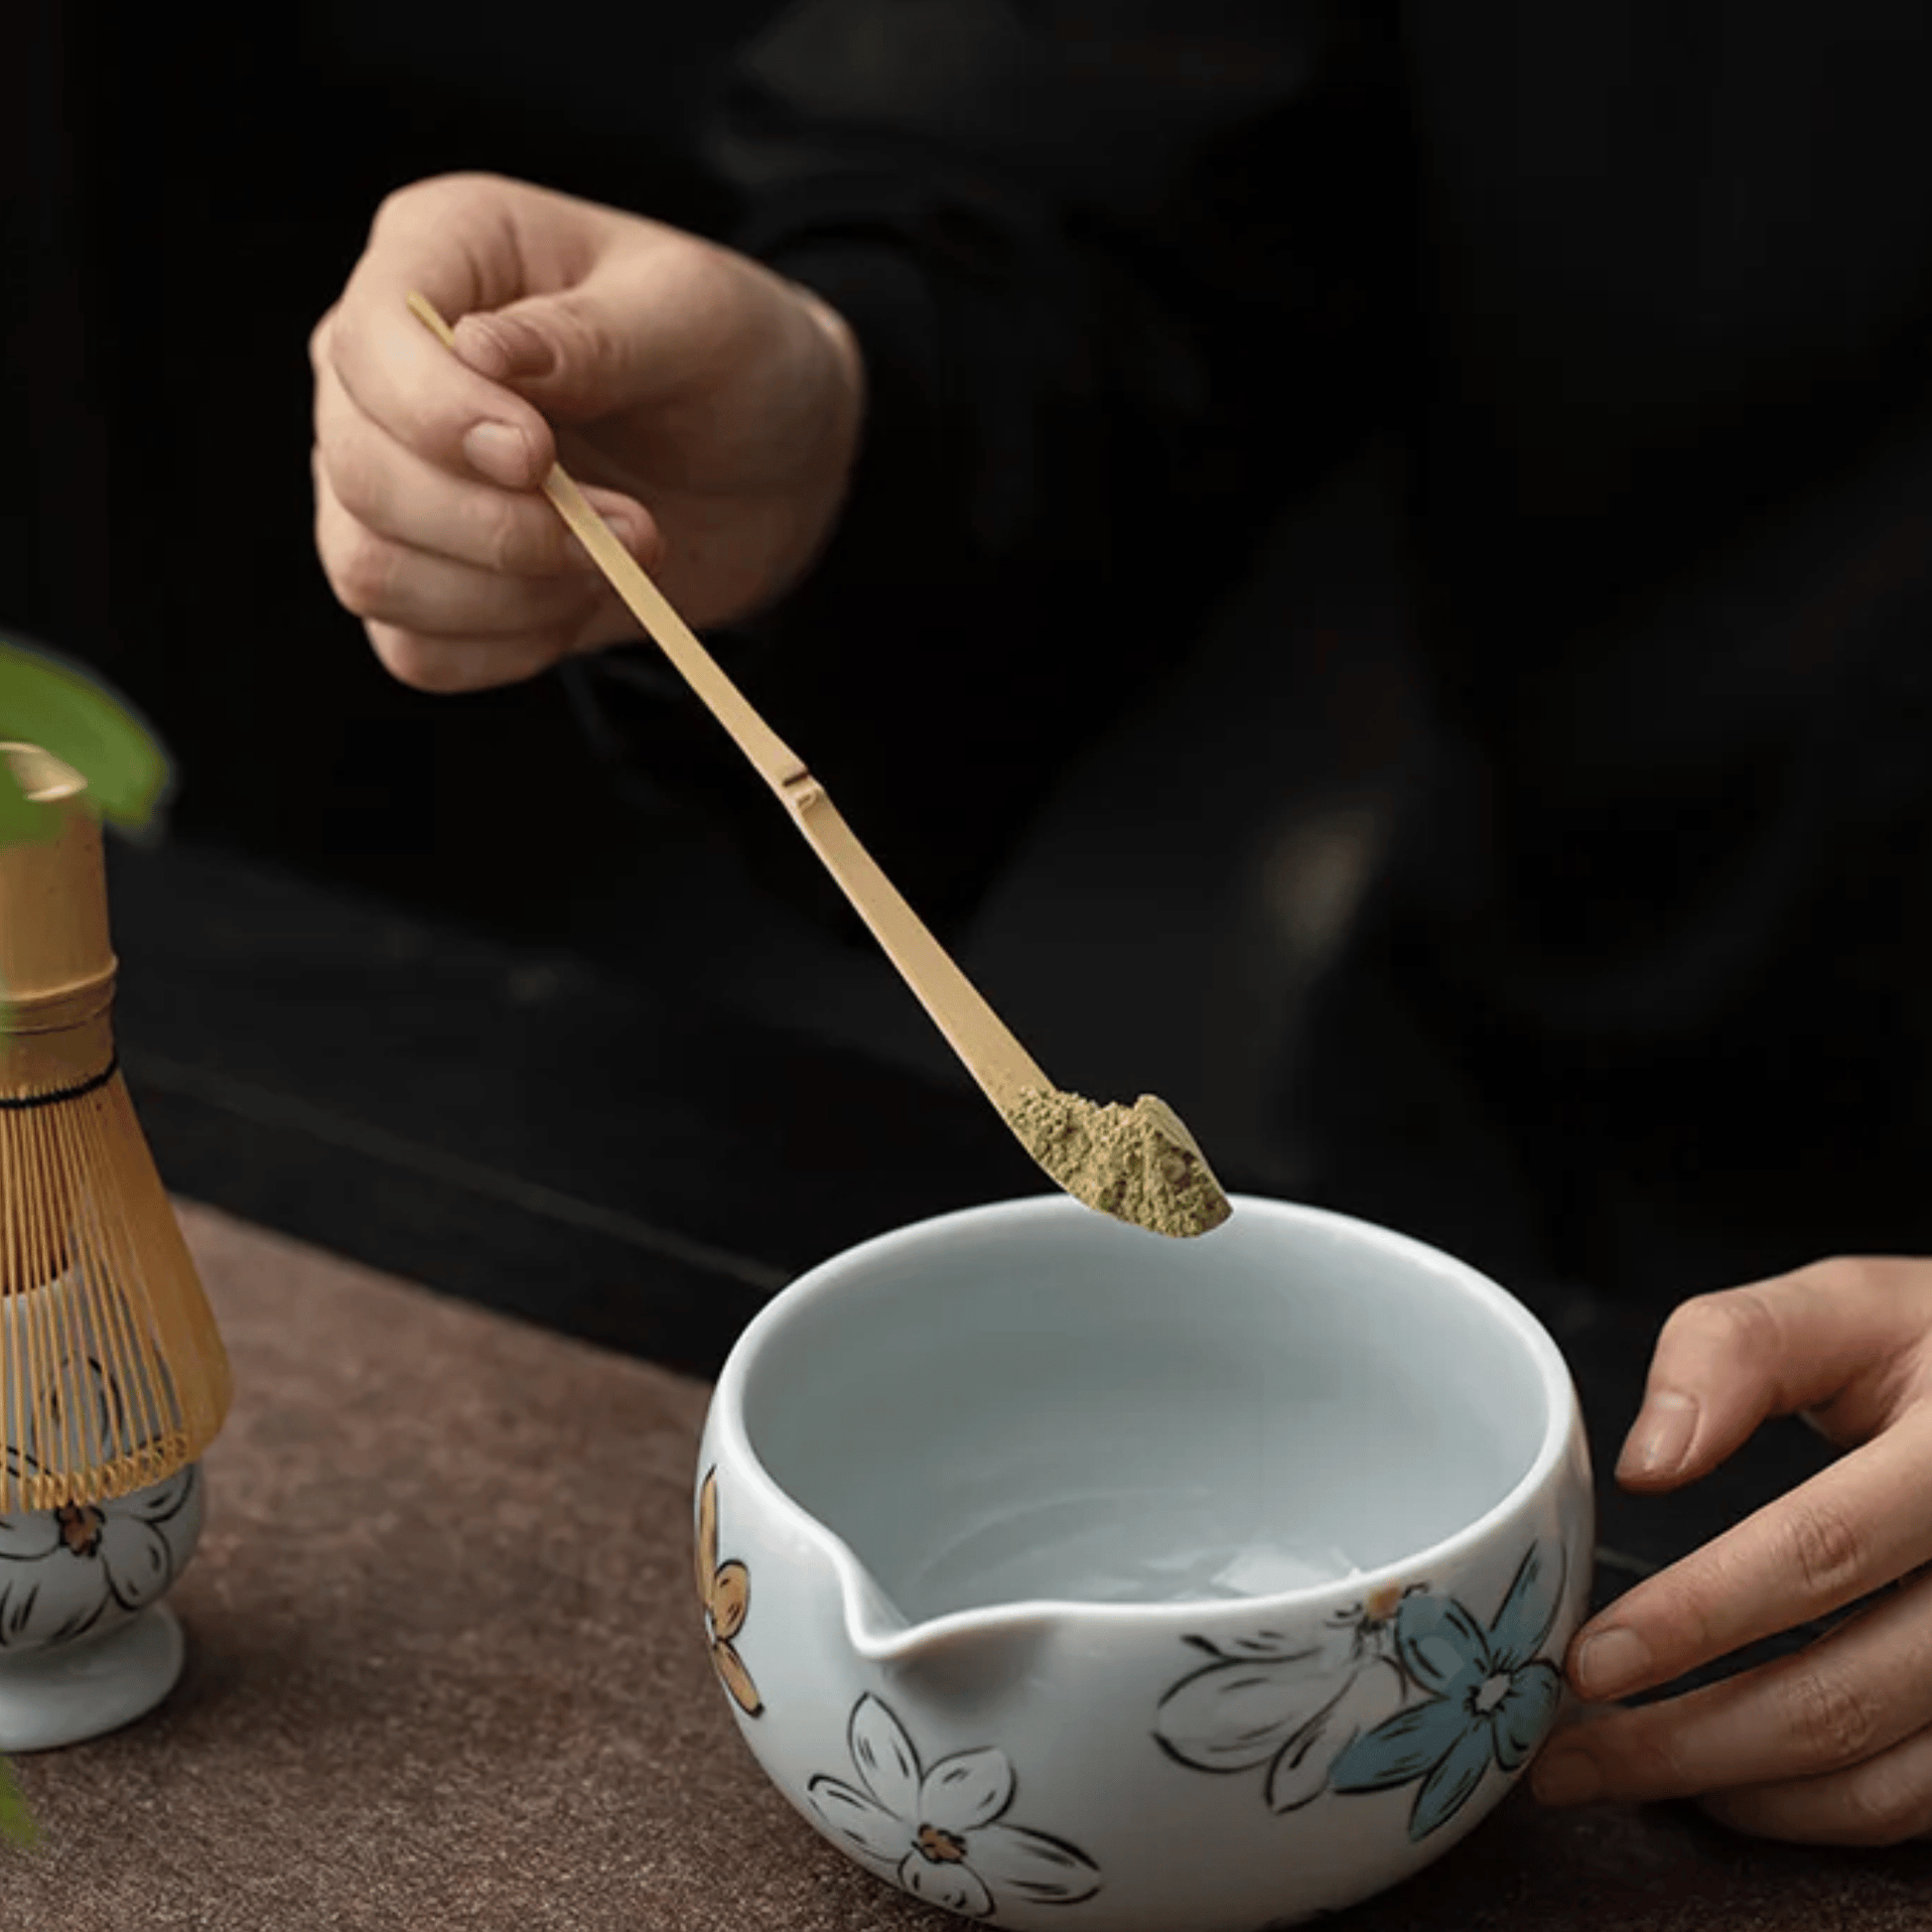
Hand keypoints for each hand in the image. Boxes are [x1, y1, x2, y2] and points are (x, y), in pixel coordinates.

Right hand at [311, 172, 863, 692]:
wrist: (774, 467)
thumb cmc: (734, 362)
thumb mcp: (698, 319)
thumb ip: (590, 336)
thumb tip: (478, 351)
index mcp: (441, 251)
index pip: (367, 341)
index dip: (434, 414)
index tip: (537, 458)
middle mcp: (385, 366)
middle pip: (361, 470)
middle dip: (499, 526)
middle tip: (635, 529)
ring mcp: (391, 478)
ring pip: (370, 568)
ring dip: (507, 595)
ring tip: (619, 562)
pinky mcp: (427, 578)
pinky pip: (414, 648)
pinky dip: (502, 647)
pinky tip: (578, 603)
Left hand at [1531, 1258, 1931, 1843]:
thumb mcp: (1845, 1308)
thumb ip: (1734, 1351)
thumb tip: (1646, 1463)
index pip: (1818, 1551)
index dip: (1695, 1617)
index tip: (1587, 1661)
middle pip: (1842, 1697)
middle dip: (1683, 1740)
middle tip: (1562, 1757)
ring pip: (1880, 1778)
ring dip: (1736, 1791)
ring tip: (1619, 1770)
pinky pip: (1920, 1802)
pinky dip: (1815, 1812)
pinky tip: (1727, 1782)